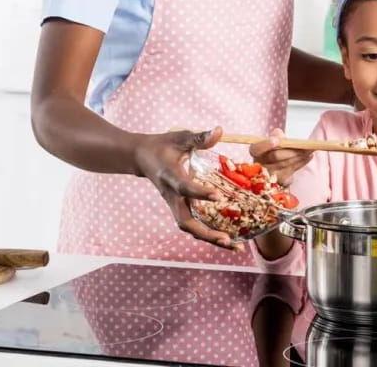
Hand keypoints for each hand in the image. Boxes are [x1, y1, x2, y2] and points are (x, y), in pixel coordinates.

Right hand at [133, 126, 243, 251]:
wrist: (142, 157)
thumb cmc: (163, 145)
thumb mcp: (180, 137)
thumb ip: (199, 137)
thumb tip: (219, 131)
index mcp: (170, 177)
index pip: (185, 188)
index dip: (200, 193)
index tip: (218, 196)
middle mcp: (171, 196)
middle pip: (186, 222)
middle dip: (206, 233)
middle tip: (228, 240)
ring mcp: (174, 204)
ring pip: (190, 228)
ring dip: (210, 239)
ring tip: (235, 246)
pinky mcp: (179, 207)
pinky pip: (193, 225)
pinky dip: (208, 234)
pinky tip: (227, 239)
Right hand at [249, 128, 312, 187]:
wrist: (277, 165)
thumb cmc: (274, 149)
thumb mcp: (273, 139)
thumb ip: (276, 136)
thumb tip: (279, 135)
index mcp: (255, 151)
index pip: (257, 148)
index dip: (266, 144)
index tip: (277, 140)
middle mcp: (260, 164)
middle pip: (275, 157)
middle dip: (291, 151)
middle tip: (304, 145)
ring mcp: (270, 175)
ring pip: (286, 164)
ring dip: (300, 156)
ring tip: (310, 149)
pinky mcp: (281, 181)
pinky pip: (293, 170)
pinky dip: (302, 162)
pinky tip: (309, 156)